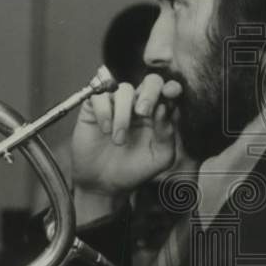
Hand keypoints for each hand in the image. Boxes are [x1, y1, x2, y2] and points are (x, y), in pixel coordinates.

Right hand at [71, 73, 181, 216]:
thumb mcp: (160, 157)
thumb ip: (167, 133)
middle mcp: (139, 106)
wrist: (104, 184)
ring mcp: (116, 105)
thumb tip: (166, 107)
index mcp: (158, 115)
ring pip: (123, 89)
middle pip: (149, 81)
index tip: (171, 93)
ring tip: (119, 139)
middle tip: (143, 112)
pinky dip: (104, 112)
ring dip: (123, 114)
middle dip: (149, 93)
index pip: (168, 93)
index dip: (171, 88)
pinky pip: (99, 96)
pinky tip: (104, 129)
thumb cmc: (133, 170)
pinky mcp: (94, 108)